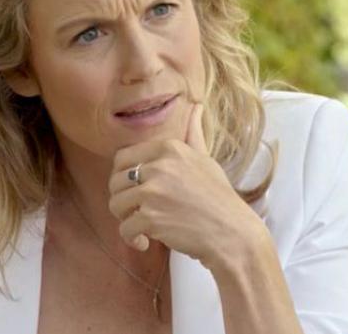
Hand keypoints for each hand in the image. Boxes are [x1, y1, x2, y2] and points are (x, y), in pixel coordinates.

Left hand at [107, 102, 265, 270]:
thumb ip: (193, 134)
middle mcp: (159, 166)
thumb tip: (196, 106)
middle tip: (138, 209)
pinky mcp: (150, 218)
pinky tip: (145, 241)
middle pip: (115, 180)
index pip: (122, 157)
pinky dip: (132, 239)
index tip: (136, 189)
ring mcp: (153, 192)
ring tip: (142, 225)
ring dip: (125, 219)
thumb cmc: (219, 197)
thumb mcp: (206, 159)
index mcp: (169, 149)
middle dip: (123, 198)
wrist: (232, 232)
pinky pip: (124, 228)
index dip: (123, 175)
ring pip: (115, 204)